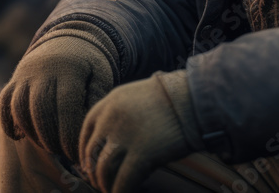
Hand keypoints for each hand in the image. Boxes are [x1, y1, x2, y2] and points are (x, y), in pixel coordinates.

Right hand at [0, 24, 115, 161]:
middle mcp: (43, 71)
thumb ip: (97, 99)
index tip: (77, 154)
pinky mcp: (14, 81)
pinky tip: (19, 137)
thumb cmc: (89, 64)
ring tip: (48, 147)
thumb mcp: (101, 75)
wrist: (69, 40)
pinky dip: (7, 123)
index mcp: (69, 70)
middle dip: (51, 139)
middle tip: (64, 154)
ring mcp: (25, 75)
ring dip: (31, 134)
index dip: (69, 136)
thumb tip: (88, 127)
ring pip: (19, 108)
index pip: (65, 108)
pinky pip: (4, 103)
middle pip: (40, 110)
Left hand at [78, 73, 194, 192]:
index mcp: (111, 102)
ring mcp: (125, 137)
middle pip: (92, 152)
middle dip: (93, 171)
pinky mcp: (141, 155)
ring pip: (103, 169)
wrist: (194, 98)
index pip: (87, 129)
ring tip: (111, 191)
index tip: (88, 162)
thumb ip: (123, 113)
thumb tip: (116, 141)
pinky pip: (123, 181)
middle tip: (99, 182)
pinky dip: (120, 192)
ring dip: (105, 184)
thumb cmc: (174, 98)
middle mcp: (112, 119)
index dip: (84, 149)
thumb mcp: (139, 96)